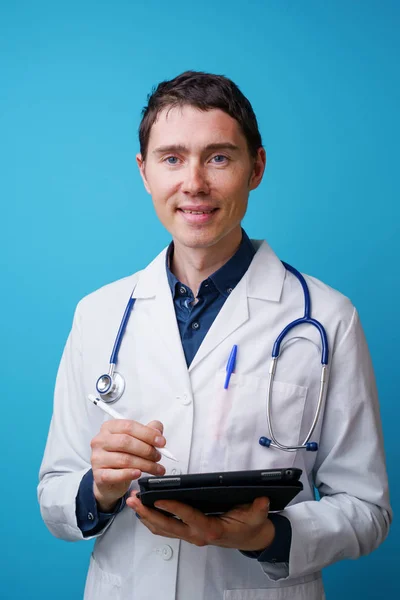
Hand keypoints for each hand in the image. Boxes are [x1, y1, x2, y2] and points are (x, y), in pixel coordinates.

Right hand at [90, 419, 165, 511]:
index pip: (129, 426)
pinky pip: (115, 474)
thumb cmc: (122, 455)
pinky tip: (139, 473)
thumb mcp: (135, 440)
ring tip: (155, 468)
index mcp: (109, 428)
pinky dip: (129, 474)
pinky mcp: (98, 475)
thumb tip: (158, 430)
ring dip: (145, 464)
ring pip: (124, 459)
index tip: (161, 442)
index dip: (148, 434)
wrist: (109, 479)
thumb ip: (148, 431)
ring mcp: (97, 458)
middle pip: (126, 442)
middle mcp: (100, 441)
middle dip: (147, 450)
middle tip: (158, 456)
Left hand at [127, 493, 274, 551]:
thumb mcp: (257, 516)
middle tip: (135, 501)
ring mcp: (190, 535)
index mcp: (211, 529)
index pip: (189, 518)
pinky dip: (151, 520)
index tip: (159, 498)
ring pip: (162, 529)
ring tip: (133, 502)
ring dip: (145, 516)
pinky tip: (143, 510)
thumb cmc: (250, 526)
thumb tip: (262, 499)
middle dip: (148, 513)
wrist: (251, 538)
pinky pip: (165, 529)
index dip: (174, 508)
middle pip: (167, 526)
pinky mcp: (186, 533)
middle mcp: (196, 535)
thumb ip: (258, 509)